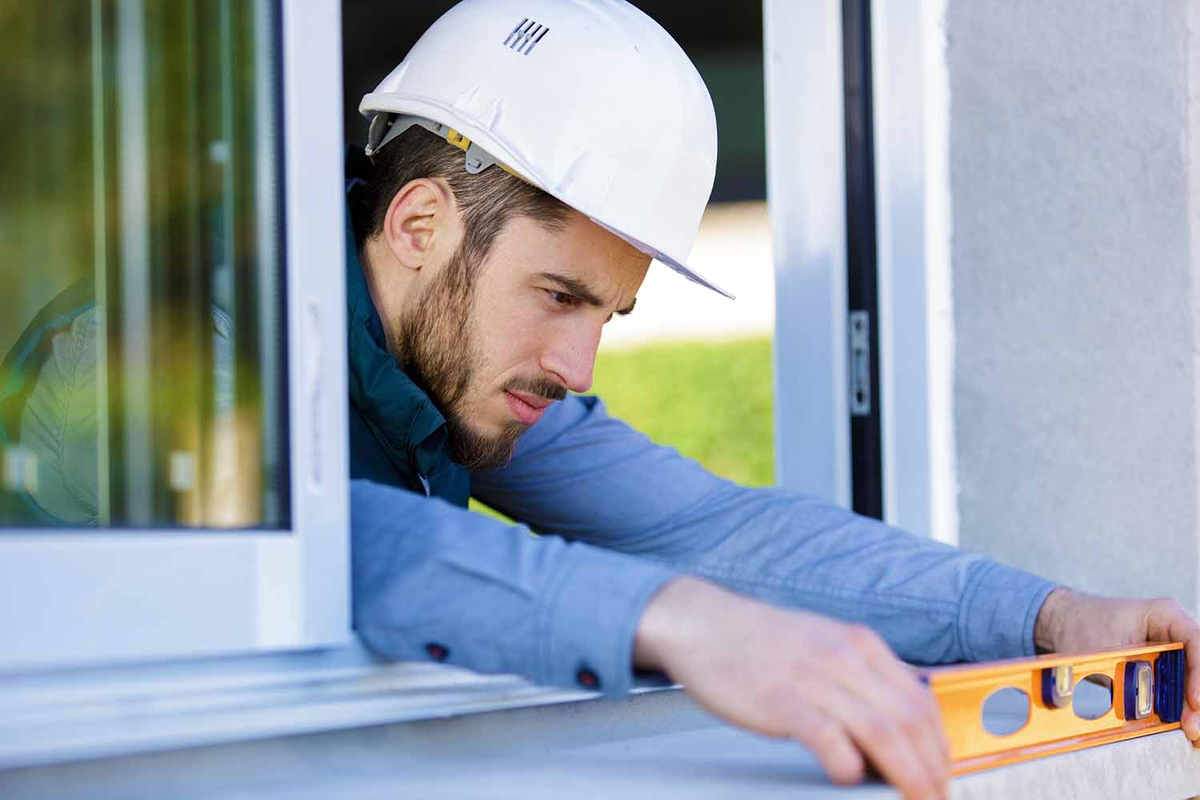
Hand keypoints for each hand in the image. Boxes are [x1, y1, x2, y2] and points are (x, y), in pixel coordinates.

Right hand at [635, 576, 948, 799]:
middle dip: (932, 768)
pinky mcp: (781, 700)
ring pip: (881, 732)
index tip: (943, 774)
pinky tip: (848, 777)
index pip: (920, 700)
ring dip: (906, 774)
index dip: (939, 744)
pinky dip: (847, 764)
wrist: (702, 623)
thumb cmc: (758, 642)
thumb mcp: (822, 644)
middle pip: (909, 720)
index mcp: (859, 644)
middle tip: (936, 797)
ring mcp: (813, 678)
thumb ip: (859, 677)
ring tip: (914, 799)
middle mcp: (844, 657)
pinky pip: (829, 738)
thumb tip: (893, 724)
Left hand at [1034, 587, 1199, 744]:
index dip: (1198, 674)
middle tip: (1191, 726)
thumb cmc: (1081, 623)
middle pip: (1197, 667)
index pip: (1195, 642)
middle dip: (1196, 701)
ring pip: (1190, 682)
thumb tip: (1122, 701)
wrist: (1064, 621)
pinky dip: (1180, 709)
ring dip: (1191, 708)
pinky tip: (1181, 726)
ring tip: (1190, 731)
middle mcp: (1174, 633)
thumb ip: (1115, 673)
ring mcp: (1172, 652)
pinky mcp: (1163, 670)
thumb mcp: (1097, 647)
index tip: (1194, 701)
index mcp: (1165, 615)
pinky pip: (1177, 690)